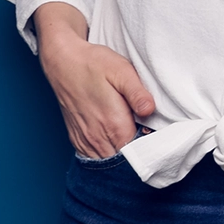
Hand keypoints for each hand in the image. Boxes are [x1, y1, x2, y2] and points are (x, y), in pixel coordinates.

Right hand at [33, 2, 154, 159]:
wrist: (63, 61)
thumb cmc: (94, 64)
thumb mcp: (121, 71)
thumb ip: (137, 93)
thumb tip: (150, 110)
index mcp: (112, 123)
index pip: (137, 153)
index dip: (151, 151)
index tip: (161, 143)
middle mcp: (97, 136)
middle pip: (123, 161)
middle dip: (138, 158)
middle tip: (151, 144)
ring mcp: (85, 139)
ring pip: (107, 162)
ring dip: (121, 159)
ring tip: (135, 146)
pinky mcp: (77, 138)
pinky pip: (93, 158)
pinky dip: (106, 155)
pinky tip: (116, 145)